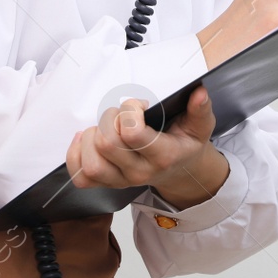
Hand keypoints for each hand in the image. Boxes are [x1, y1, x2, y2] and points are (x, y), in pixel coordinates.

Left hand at [66, 85, 230, 208]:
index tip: (139, 106)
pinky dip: (77, 155)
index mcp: (162, 156)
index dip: (128, 111)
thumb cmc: (184, 144)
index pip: (131, 133)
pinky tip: (88, 140)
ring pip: (91, 162)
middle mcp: (139, 172)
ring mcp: (121, 181)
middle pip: (106, 144)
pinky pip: (80, 176)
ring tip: (106, 128)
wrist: (180, 170)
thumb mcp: (200, 126)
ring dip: (91, 137)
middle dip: (109, 119)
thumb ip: (200, 110)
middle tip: (122, 115)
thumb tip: (199, 93)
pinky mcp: (106, 184)